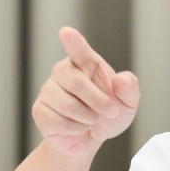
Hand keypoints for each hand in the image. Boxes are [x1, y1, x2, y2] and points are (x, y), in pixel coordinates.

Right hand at [32, 27, 139, 157]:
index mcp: (86, 63)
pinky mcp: (40, 110)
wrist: (90, 138)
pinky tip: (76, 126)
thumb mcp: (128, 103)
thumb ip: (129, 89)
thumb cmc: (108, 115)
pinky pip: (59, 122)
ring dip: (88, 119)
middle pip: (76, 82)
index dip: (73, 41)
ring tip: (91, 119)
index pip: (78, 49)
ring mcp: (48, 90)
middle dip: (98, 101)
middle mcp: (63, 72)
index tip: (67, 32)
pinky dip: (75, 129)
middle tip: (111, 112)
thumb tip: (121, 79)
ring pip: (68, 106)